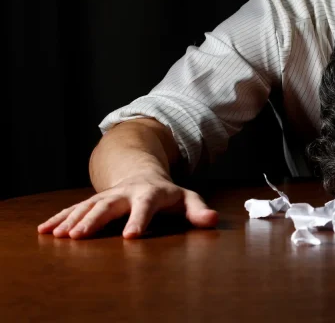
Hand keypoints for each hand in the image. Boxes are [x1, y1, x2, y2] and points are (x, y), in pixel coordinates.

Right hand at [37, 172, 217, 239]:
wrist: (144, 175)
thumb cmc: (169, 195)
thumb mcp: (187, 200)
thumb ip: (199, 211)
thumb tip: (213, 220)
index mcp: (151, 193)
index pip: (146, 205)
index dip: (139, 220)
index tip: (131, 237)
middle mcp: (126, 192)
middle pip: (109, 204)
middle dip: (94, 220)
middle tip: (79, 237)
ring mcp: (108, 195)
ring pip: (88, 206)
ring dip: (72, 220)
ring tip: (60, 236)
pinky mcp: (95, 200)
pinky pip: (75, 209)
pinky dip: (60, 218)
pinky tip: (45, 230)